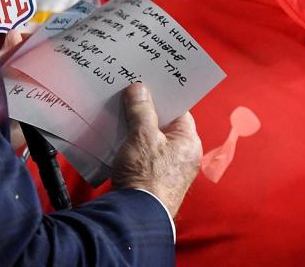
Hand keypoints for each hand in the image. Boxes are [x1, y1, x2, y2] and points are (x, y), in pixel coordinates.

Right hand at [112, 83, 202, 217]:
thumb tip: (139, 88)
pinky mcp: (151, 182)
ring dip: (135, 131)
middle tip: (128, 97)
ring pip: (151, 142)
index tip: (147, 85)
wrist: (135, 218)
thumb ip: (141, 111)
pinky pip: (142, 157)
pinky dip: (131, 148)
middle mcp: (183, 156)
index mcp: (189, 142)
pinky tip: (115, 140)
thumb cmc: (146, 176)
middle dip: (145, 113)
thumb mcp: (142, 137)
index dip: (163, 97)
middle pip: (164, 126)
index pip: (179, 111)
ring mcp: (168, 171)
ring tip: (118, 115)